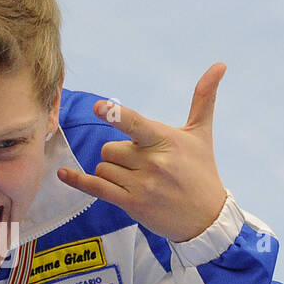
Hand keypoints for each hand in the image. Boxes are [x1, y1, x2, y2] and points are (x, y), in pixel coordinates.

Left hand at [57, 62, 228, 242]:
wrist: (207, 219)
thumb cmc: (202, 172)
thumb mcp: (201, 134)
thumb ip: (204, 98)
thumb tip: (220, 64)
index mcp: (165, 140)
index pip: (135, 123)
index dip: (115, 114)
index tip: (100, 107)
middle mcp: (151, 162)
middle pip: (110, 148)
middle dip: (118, 155)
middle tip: (140, 164)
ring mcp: (141, 185)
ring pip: (103, 168)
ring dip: (111, 171)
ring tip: (136, 179)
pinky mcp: (132, 204)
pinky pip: (97, 189)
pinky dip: (79, 181)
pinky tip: (63, 174)